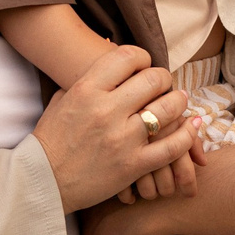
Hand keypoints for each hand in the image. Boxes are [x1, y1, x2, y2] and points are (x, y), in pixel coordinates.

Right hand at [35, 48, 193, 210]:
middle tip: (163, 84)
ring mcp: (122, 139)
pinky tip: (192, 126)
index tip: (144, 66)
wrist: (41, 182)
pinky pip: (171, 147)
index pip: (127, 57)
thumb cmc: (50, 140)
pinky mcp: (133, 166)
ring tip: (179, 100)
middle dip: (163, 79)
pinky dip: (187, 135)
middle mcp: (106, 110)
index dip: (142, 58)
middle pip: (153, 79)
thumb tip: (108, 52)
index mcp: (86, 90)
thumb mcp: (61, 100)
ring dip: (179, 101)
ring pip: (167, 109)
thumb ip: (86, 79)